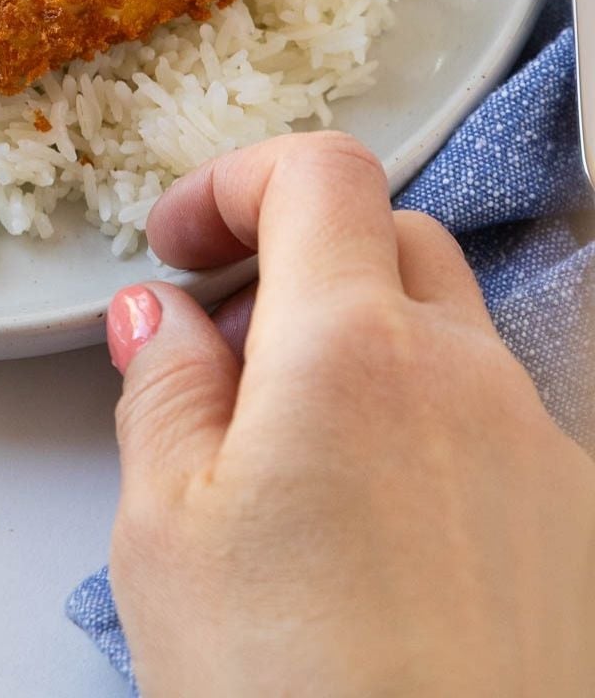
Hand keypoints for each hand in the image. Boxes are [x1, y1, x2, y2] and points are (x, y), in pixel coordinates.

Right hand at [107, 132, 594, 697]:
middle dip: (300, 262)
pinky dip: (427, 434)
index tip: (184, 241)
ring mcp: (542, 453)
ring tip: (292, 467)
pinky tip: (374, 544)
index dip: (238, 179)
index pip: (321, 171)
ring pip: (449, 337)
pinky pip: (496, 430)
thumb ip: (162, 389)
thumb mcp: (166, 535)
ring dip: (365, 354)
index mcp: (356, 348)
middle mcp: (471, 377)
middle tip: (226, 349)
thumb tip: (163, 315)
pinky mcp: (578, 532)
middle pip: (391, 240)